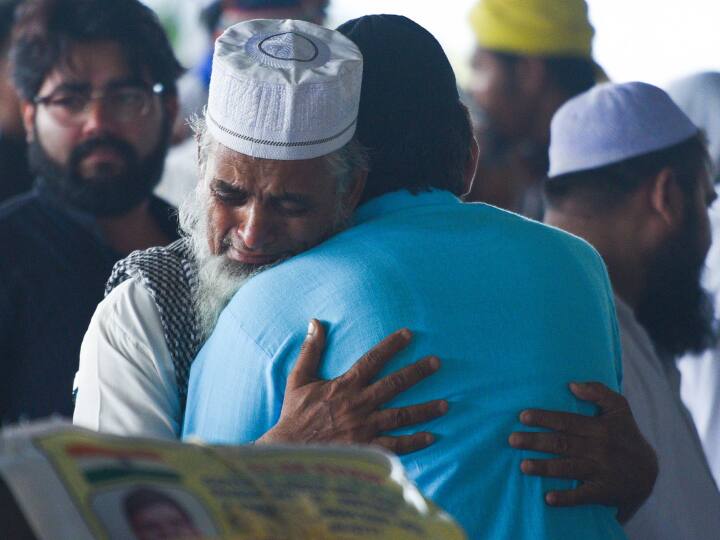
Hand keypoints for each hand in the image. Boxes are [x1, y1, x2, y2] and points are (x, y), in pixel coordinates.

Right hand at [256, 319, 447, 453]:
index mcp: (345, 386)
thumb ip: (310, 350)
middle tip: (436, 362)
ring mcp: (365, 428)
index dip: (392, 345)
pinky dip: (414, 442)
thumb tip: (315, 322)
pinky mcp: (367, 449)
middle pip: (395, 384)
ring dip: (425, 409)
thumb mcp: (298, 379)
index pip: (373, 359)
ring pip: (401, 416)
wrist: (290, 450)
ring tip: (445, 404)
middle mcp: (359, 405)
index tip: (409, 334)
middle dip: (417, 372)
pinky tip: (431, 437)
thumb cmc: (294, 415)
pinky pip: (396, 445)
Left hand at [508, 382, 656, 522]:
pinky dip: (566, 498)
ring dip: (544, 468)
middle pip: (562, 444)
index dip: (544, 418)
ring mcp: (601, 471)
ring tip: (522, 466)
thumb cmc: (626, 434)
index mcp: (600, 427)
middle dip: (535, 442)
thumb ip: (598, 391)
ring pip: (568, 469)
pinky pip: (582, 496)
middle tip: (512, 440)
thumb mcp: (619, 408)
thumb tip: (571, 384)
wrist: (649, 472)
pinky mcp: (602, 492)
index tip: (522, 417)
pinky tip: (548, 498)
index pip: (567, 421)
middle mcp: (599, 449)